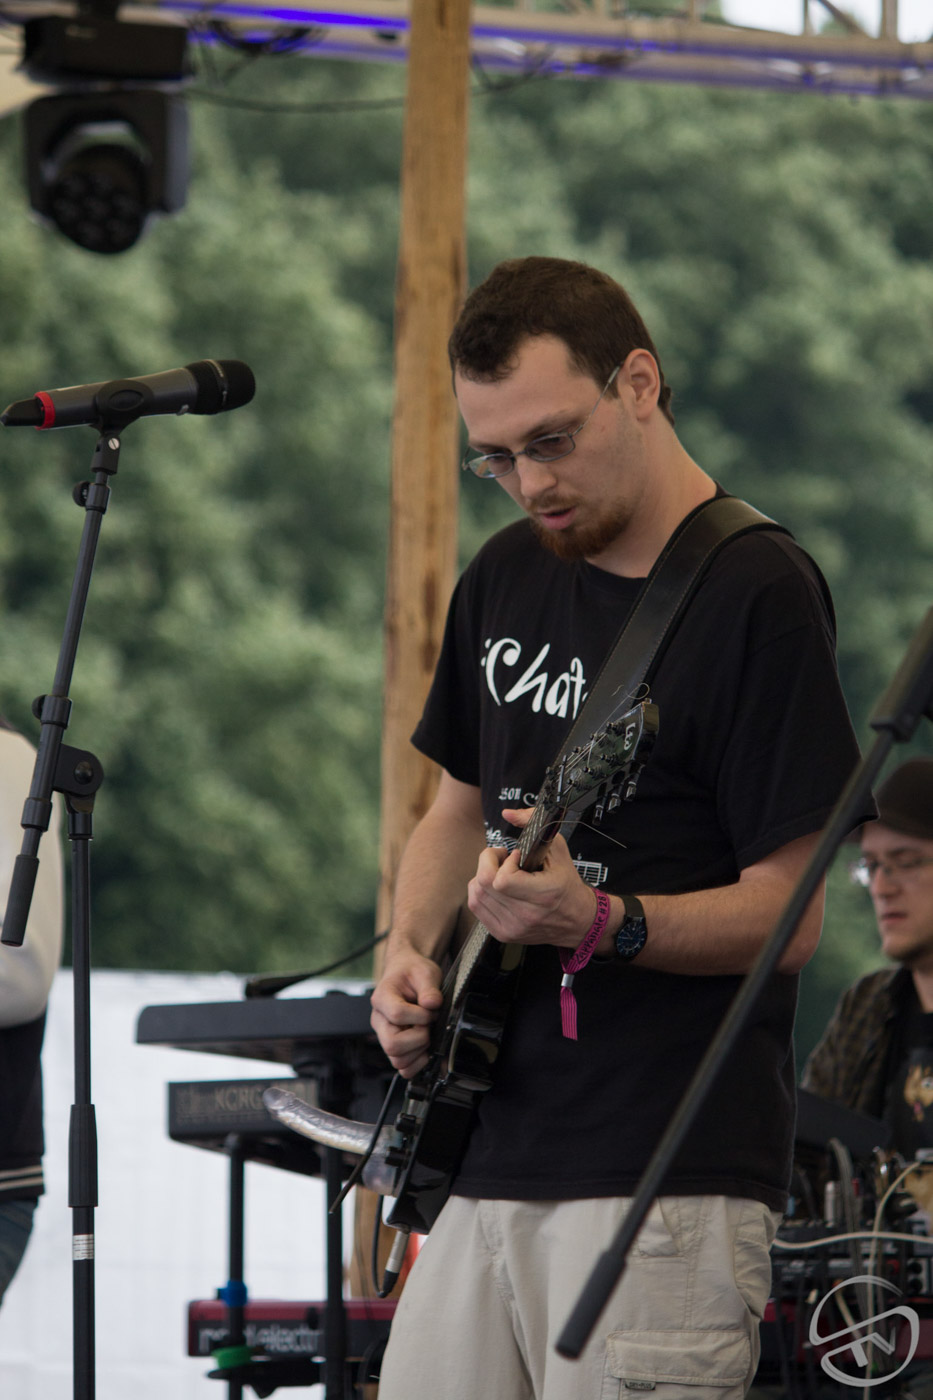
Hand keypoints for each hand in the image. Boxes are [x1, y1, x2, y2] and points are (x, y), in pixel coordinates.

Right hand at [370, 949, 443, 1078]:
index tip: (431, 1009)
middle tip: (429, 1025)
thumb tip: (432, 1005)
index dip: (420, 1016)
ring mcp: (384, 1036)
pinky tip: (425, 1047)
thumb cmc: (412, 972)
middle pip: (393, 1045)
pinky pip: (402, 1067)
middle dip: (419, 1038)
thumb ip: (429, 988)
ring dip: (419, 1051)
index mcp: (382, 998)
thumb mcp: (424, 972)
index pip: (397, 1015)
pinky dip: (417, 1063)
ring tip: (426, 1033)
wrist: (405, 973)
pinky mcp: (393, 1046)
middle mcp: (379, 1020)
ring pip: (397, 1060)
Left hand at [466, 807, 597, 949]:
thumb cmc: (566, 884)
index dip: (503, 863)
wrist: (576, 920)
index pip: (501, 881)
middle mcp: (525, 915)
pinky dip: (482, 891)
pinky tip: (498, 888)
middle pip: (484, 885)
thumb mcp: (558, 850)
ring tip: (503, 874)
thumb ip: (533, 823)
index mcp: (542, 895)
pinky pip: (477, 906)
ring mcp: (512, 927)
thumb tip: (508, 813)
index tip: (516, 857)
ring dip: (484, 877)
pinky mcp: (503, 934)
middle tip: (504, 860)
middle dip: (488, 863)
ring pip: (476, 894)